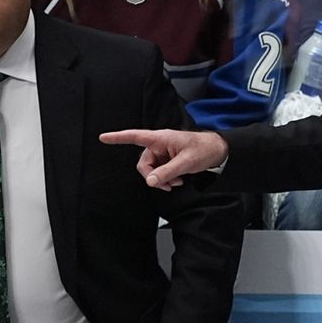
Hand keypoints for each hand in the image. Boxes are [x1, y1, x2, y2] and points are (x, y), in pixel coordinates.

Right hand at [99, 129, 228, 190]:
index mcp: (161, 138)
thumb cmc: (204, 150)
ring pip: (152, 170)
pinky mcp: (167, 160)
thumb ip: (168, 172)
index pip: (135, 136)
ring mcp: (163, 153)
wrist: (218, 152)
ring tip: (177, 182)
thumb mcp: (186, 163)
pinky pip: (159, 172)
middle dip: (153, 176)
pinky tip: (178, 180)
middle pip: (143, 162)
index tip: (103, 137)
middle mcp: (159, 144)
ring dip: (162, 179)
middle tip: (167, 186)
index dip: (118, 137)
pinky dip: (167, 179)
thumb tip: (151, 182)